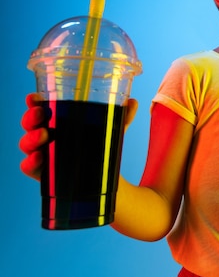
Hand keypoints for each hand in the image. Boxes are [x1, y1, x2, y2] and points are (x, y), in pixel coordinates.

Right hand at [18, 93, 138, 180]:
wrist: (101, 179)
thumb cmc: (99, 147)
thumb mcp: (112, 130)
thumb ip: (123, 116)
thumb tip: (133, 102)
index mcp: (58, 122)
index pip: (40, 109)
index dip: (34, 103)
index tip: (33, 98)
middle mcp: (46, 136)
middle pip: (30, 124)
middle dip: (31, 118)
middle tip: (40, 115)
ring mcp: (44, 155)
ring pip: (27, 145)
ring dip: (30, 138)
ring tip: (43, 135)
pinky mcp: (43, 173)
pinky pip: (29, 168)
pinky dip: (30, 162)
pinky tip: (37, 158)